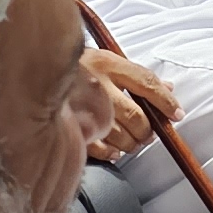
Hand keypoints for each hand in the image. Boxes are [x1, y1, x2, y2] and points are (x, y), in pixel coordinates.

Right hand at [74, 46, 177, 163]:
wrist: (36, 66)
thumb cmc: (76, 65)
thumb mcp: (106, 60)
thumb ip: (137, 75)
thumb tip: (168, 89)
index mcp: (108, 64)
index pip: (147, 83)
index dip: (166, 102)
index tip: (176, 114)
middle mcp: (96, 83)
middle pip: (134, 114)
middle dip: (147, 129)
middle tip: (149, 134)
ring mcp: (80, 105)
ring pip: (118, 133)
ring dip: (131, 143)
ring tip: (132, 142)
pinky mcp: (68, 124)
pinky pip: (96, 146)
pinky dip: (111, 152)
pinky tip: (115, 151)